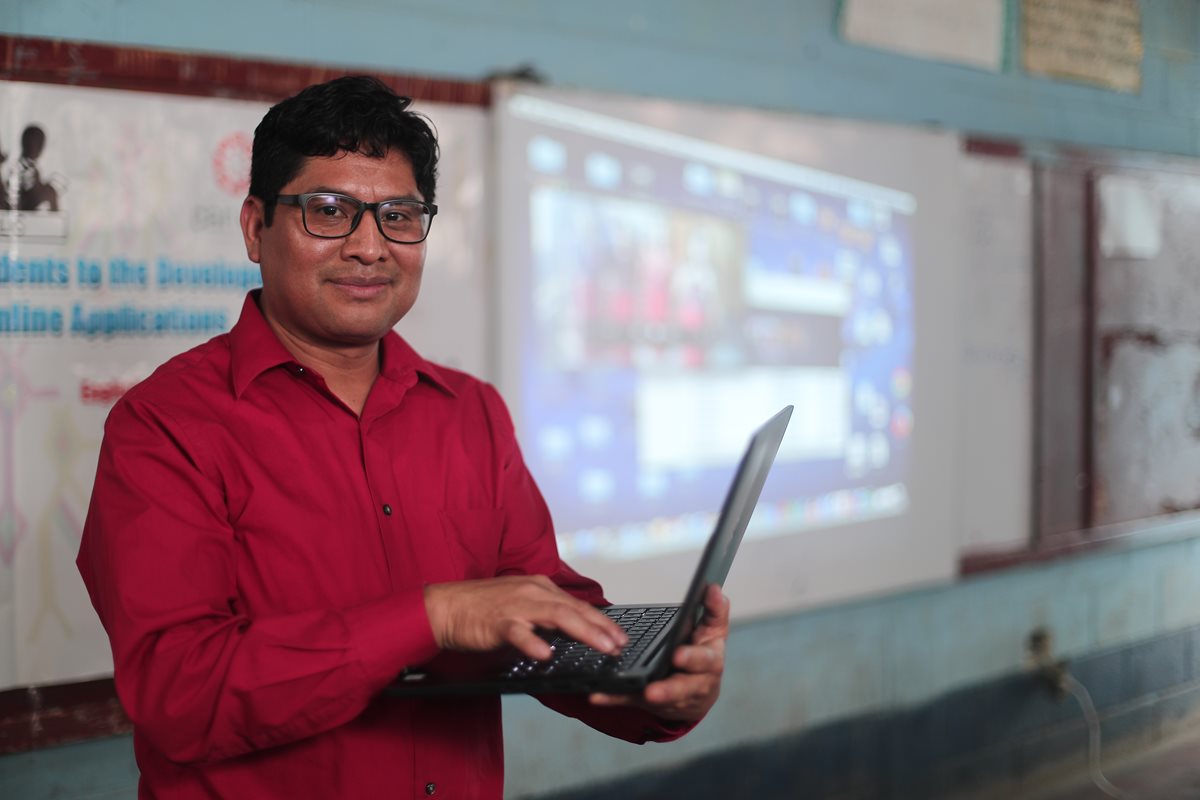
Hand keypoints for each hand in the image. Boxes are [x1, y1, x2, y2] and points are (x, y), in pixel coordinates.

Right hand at [423, 575, 627, 660]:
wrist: (446, 607)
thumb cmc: (482, 610)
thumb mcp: (521, 607)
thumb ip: (545, 617)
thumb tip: (571, 633)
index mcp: (539, 588)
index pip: (577, 605)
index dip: (602, 621)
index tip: (620, 637)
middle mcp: (532, 591)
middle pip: (574, 609)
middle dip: (601, 628)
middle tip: (620, 645)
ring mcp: (515, 605)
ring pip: (556, 616)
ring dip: (583, 632)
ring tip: (601, 647)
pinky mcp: (497, 621)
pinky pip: (518, 632)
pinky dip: (533, 642)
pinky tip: (547, 654)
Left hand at [588, 584, 728, 721]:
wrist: (701, 692)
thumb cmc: (704, 656)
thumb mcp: (714, 632)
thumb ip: (715, 610)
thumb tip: (714, 589)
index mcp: (708, 661)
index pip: (703, 660)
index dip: (691, 658)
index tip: (677, 655)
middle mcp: (694, 683)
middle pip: (682, 688)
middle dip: (668, 689)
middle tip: (653, 689)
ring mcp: (672, 696)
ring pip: (659, 699)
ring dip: (644, 696)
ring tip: (633, 694)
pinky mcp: (651, 703)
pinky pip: (631, 699)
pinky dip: (614, 698)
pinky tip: (597, 695)